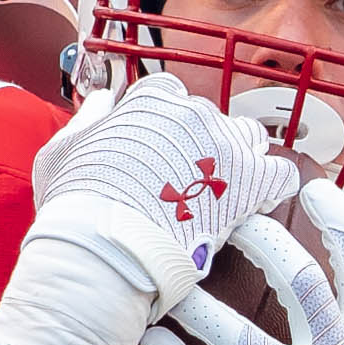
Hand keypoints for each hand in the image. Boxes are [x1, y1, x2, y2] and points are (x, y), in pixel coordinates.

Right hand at [0, 79, 293, 344]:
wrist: (104, 248)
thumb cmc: (75, 206)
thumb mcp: (62, 149)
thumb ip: (90, 117)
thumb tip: (106, 99)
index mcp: (149, 100)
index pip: (170, 96)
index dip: (166, 126)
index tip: (161, 150)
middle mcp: (191, 112)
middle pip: (209, 118)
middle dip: (201, 146)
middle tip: (187, 183)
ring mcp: (222, 145)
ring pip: (249, 139)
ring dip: (239, 161)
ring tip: (223, 193)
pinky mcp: (248, 182)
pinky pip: (281, 174)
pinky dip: (272, 187)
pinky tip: (256, 204)